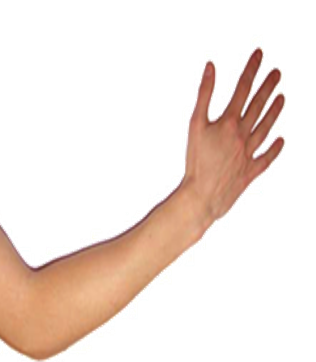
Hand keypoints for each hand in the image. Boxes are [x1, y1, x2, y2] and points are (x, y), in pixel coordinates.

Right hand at [183, 48, 284, 220]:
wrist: (202, 195)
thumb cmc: (194, 161)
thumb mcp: (195, 125)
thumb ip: (203, 95)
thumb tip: (210, 67)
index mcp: (229, 123)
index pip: (243, 89)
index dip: (251, 69)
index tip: (259, 53)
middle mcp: (243, 135)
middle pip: (259, 105)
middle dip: (268, 86)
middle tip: (277, 72)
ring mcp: (249, 152)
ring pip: (266, 127)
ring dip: (274, 111)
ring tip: (281, 97)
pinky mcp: (251, 170)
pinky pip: (267, 156)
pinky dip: (274, 147)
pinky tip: (280, 139)